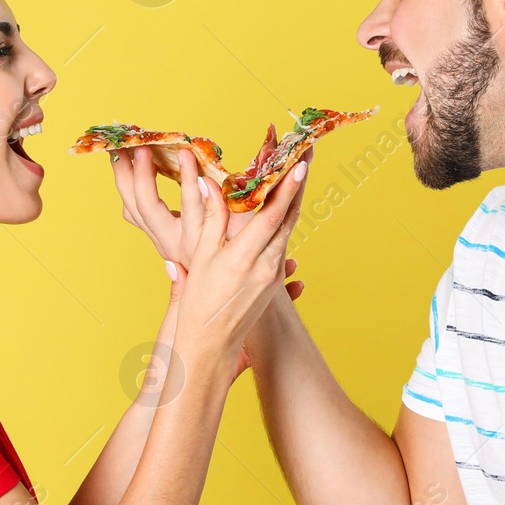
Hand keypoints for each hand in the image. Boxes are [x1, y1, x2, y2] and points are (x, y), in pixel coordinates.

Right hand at [112, 141, 306, 299]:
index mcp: (244, 257)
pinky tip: (283, 208)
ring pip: (289, 230)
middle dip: (298, 186)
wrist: (210, 346)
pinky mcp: (276, 282)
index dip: (286, 188)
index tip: (299, 164)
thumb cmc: (198, 303)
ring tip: (296, 175)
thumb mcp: (200, 258)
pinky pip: (284, 245)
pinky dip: (284, 223)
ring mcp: (275, 275)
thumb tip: (208, 183)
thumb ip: (209, 219)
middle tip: (305, 158)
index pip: (272, 215)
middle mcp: (267, 266)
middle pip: (289, 218)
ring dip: (293, 202)